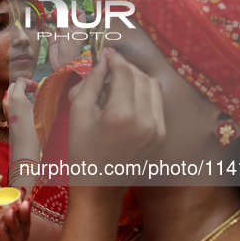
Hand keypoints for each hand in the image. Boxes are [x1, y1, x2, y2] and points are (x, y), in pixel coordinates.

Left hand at [3, 78, 40, 181]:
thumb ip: (43, 97)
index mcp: (16, 97)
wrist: (25, 147)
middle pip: (13, 86)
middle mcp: (8, 102)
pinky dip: (17, 101)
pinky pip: (10, 103)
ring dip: (20, 93)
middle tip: (34, 90)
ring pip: (10, 95)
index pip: (20, 80)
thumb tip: (45, 90)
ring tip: (32, 99)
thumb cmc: (35, 129)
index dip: (30, 81)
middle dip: (24, 86)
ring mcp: (6, 110)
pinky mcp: (7, 117)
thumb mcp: (42, 110)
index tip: (38, 87)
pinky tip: (27, 109)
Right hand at [41, 9, 86, 71]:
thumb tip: (58, 10)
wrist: (63, 66)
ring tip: (48, 16)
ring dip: (52, 17)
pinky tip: (40, 21)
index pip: (79, 15)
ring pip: (57, 22)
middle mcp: (71, 30)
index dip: (73, 11)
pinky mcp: (54, 39)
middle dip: (60, 12)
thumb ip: (62, 21)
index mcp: (79, 29)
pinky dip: (44, 25)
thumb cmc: (70, 51)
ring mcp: (62, 35)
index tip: (67, 12)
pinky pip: (48, 30)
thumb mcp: (68, 34)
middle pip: (66, 17)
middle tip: (54, 12)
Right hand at [68, 47, 165, 186]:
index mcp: (121, 115)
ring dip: (137, 78)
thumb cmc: (82, 150)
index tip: (105, 54)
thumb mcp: (78, 112)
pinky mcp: (161, 135)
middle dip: (125, 67)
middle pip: (140, 77)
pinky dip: (144, 94)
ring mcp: (157, 130)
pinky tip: (128, 98)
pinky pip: (156, 103)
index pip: (124, 73)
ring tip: (119, 82)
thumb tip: (104, 59)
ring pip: (153, 87)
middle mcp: (145, 121)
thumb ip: (91, 82)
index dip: (115, 60)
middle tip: (109, 68)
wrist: (99, 186)